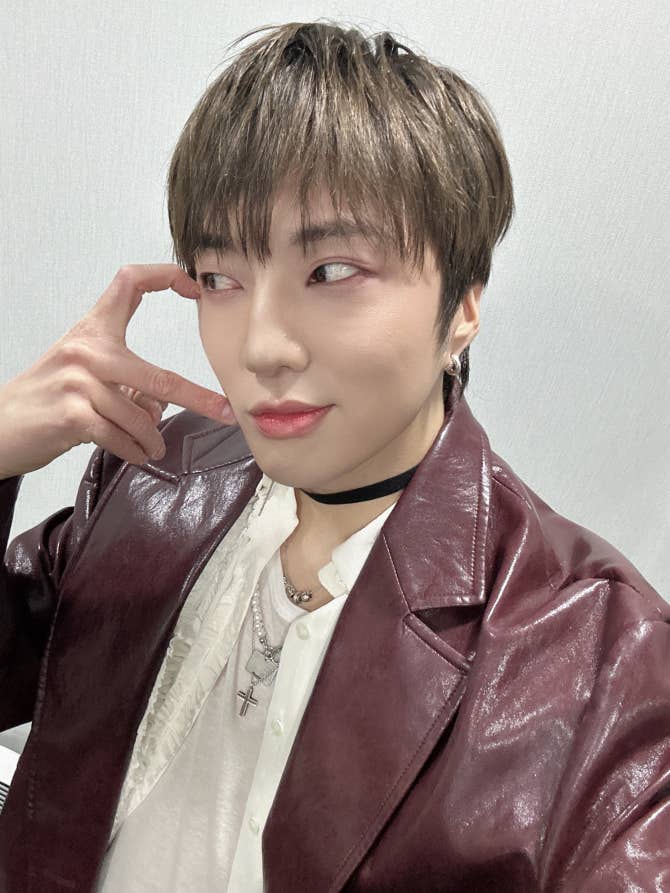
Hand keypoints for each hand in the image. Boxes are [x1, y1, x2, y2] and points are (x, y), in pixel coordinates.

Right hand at [0, 264, 236, 477]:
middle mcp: (87, 350)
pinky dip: (135, 450)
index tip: (193, 285)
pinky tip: (138, 454)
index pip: (128, 283)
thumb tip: (162, 405)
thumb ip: (126, 381)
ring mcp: (78, 381)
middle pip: (158, 375)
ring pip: (140, 416)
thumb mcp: (84, 373)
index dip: (164, 276)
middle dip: (197, 398)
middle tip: (224, 411)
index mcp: (92, 330)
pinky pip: (120, 437)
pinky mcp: (72, 414)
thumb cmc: (47, 398)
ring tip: (154, 448)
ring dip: (152, 438)